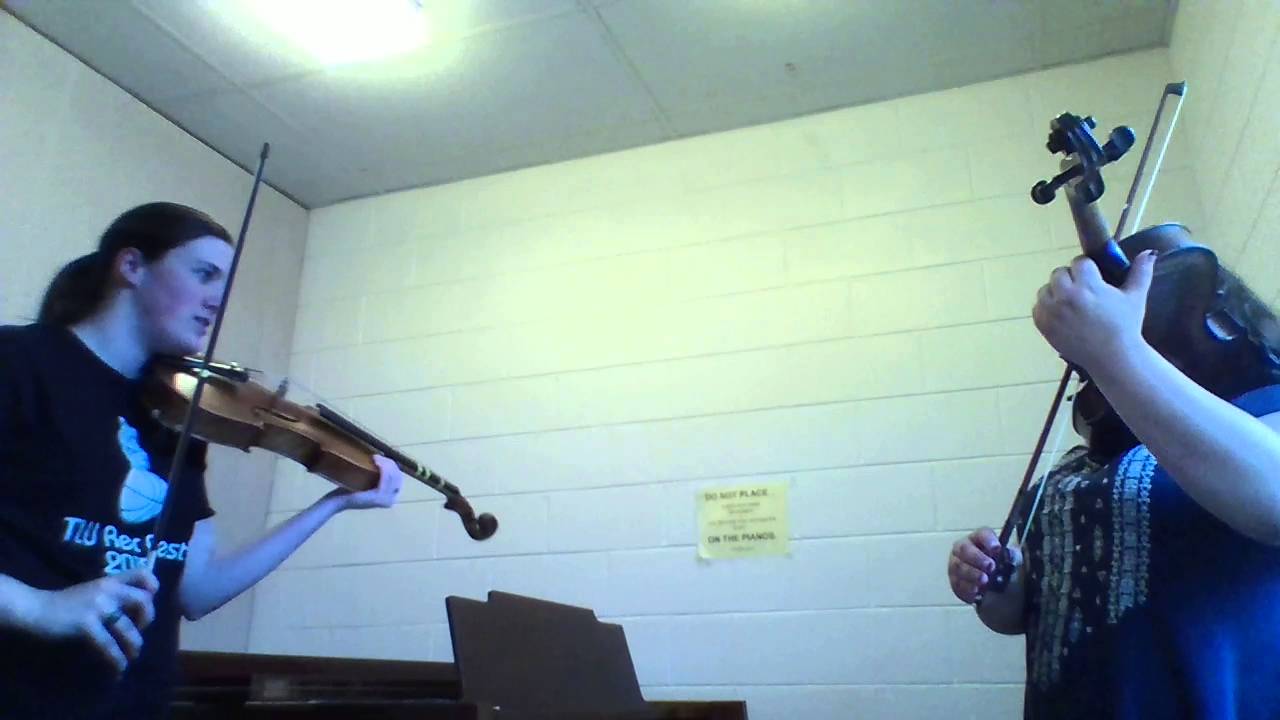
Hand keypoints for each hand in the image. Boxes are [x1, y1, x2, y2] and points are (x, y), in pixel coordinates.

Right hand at [29, 568, 157, 673]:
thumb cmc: (64, 604)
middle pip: (144, 602)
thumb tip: (136, 613)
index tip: (148, 603)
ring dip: (133, 647)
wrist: (35, 610)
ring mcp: (98, 607)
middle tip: (138, 632)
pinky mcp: (87, 625)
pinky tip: (118, 669)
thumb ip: (113, 596)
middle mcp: (108, 590)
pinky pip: (110, 646)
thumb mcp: (92, 592)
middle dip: (147, 621)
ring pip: (129, 630)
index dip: (153, 588)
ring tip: (130, 657)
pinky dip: (117, 660)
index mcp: (110, 581)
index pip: (144, 574)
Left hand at [325, 455, 404, 510]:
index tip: (383, 459)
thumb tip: (383, 460)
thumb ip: (377, 477)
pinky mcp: (378, 497)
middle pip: (397, 476)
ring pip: (392, 476)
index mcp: (391, 498)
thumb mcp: (367, 483)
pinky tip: (377, 462)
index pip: (398, 478)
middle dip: (389, 463)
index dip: (393, 466)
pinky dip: (383, 467)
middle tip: (377, 456)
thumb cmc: (350, 491)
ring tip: (376, 458)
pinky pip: (386, 478)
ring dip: (385, 463)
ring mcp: (385, 500)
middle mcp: (391, 500)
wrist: (338, 501)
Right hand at [948, 528, 1020, 604]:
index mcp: (979, 538)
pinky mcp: (954, 581)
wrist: (992, 583)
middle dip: (977, 558)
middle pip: (964, 549)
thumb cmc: (1000, 565)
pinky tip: (977, 591)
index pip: (982, 534)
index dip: (989, 540)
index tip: (997, 549)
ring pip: (959, 567)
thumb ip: (1012, 555)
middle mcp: (964, 548)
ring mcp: (956, 564)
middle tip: (991, 566)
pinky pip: (957, 583)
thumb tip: (1011, 556)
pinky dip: (967, 588)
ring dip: (972, 574)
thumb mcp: (1010, 558)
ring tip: (985, 581)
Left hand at [1031, 249, 1156, 371]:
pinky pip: (1038, 306)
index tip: (1094, 278)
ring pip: (1046, 288)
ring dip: (1056, 292)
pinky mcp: (1043, 324)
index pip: (1079, 262)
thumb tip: (1150, 251)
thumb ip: (1141, 272)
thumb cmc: (1125, 326)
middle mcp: (1066, 296)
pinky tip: (1063, 314)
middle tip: (1083, 292)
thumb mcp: (1135, 297)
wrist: (1112, 357)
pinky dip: (1047, 308)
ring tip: (1072, 304)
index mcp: (1088, 286)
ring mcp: (1052, 311)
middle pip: (1059, 273)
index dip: (1087, 269)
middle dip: (1070, 279)